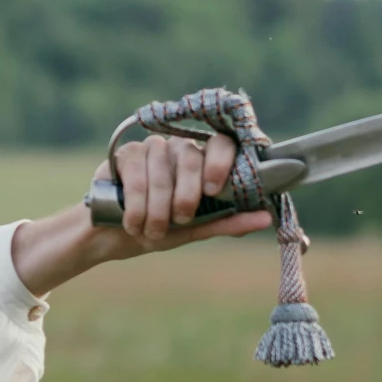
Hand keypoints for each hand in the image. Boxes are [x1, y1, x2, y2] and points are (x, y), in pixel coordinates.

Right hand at [101, 131, 273, 249]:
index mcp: (203, 162)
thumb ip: (228, 222)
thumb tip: (266, 218)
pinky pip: (138, 176)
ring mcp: (152, 148)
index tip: (212, 190)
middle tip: (179, 220)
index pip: (221, 144)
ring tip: (151, 230)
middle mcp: (180, 149)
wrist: (114, 237)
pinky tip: (133, 222)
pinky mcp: (127, 153)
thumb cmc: (159, 230)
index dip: (220, 162)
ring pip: (162, 173)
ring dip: (157, 210)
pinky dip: (137, 206)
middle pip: (191, 158)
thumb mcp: (196, 230)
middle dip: (185, 196)